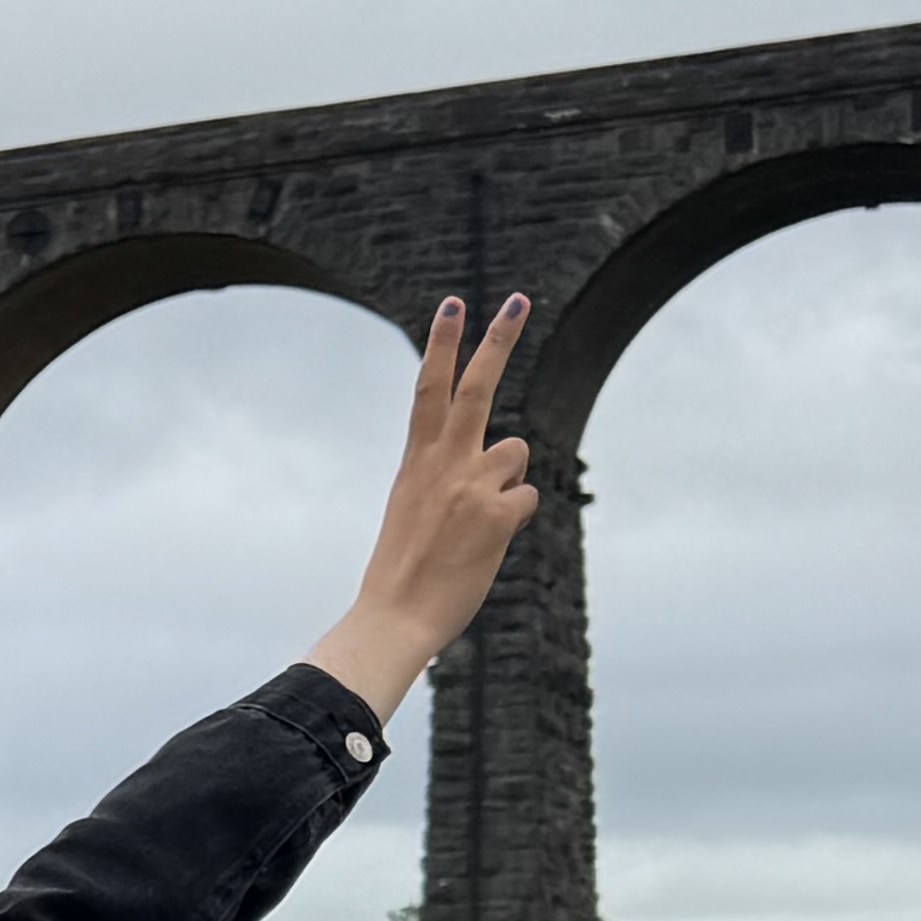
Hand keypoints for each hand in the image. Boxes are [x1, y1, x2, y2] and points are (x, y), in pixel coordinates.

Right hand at [301, 298, 538, 721]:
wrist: (394, 619)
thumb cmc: (401, 572)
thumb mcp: (411, 510)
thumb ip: (448, 475)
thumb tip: (505, 461)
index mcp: (415, 462)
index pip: (428, 389)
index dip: (443, 344)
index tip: (454, 304)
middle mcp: (443, 464)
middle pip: (476, 388)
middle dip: (497, 341)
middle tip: (517, 301)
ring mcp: (471, 487)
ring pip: (516, 452)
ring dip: (507, 478)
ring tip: (479, 519)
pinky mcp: (498, 515)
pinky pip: (526, 499)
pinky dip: (513, 519)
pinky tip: (487, 544)